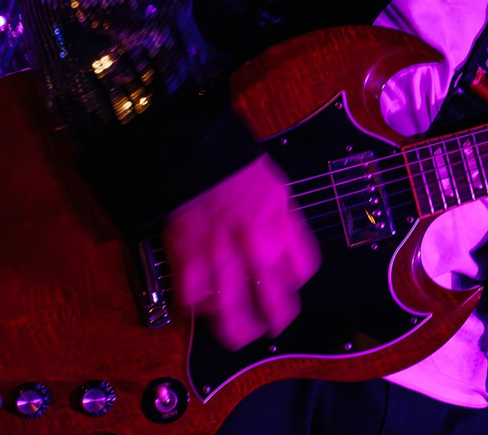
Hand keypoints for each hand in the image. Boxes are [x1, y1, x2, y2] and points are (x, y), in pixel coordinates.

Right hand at [164, 155, 320, 350]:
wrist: (198, 153)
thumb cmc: (240, 170)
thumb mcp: (281, 193)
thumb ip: (289, 230)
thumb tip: (295, 263)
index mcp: (281, 229)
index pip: (300, 274)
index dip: (296, 288)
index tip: (289, 294)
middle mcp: (254, 248)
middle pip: (271, 303)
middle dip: (274, 321)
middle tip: (270, 328)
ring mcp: (219, 256)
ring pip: (231, 311)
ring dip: (236, 329)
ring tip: (238, 335)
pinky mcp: (187, 257)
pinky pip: (192, 298)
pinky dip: (197, 308)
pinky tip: (202, 309)